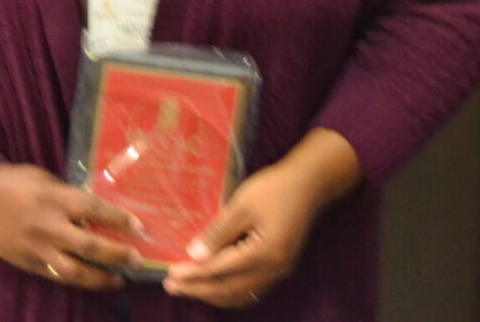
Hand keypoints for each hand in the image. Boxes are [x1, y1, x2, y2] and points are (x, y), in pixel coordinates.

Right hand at [0, 164, 144, 291]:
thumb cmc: (16, 183)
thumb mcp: (46, 180)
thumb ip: (70, 195)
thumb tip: (98, 210)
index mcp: (53, 198)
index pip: (94, 209)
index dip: (119, 219)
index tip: (139, 227)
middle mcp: (47, 225)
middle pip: (89, 245)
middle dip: (117, 254)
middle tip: (137, 259)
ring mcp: (37, 248)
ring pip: (74, 270)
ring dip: (101, 277)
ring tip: (120, 279)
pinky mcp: (29, 264)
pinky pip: (58, 276)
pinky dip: (79, 281)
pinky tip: (94, 280)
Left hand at [162, 129, 359, 308]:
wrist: (309, 184)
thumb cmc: (275, 188)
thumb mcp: (242, 204)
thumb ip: (218, 232)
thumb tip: (194, 255)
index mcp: (265, 253)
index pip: (221, 270)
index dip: (194, 274)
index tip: (171, 274)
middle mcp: (274, 270)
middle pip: (230, 291)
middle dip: (198, 290)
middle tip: (171, 286)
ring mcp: (279, 272)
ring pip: (241, 296)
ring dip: (212, 295)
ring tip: (188, 289)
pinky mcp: (280, 268)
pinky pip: (251, 290)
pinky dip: (229, 292)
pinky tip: (214, 285)